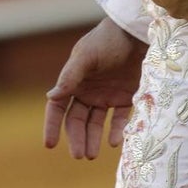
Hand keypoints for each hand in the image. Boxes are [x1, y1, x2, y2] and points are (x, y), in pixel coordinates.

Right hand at [44, 17, 143, 158]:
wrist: (137, 32)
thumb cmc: (107, 40)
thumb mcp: (86, 56)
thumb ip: (70, 77)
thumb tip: (50, 97)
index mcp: (73, 82)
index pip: (58, 108)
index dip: (52, 126)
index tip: (50, 145)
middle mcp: (88, 92)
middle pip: (77, 121)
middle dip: (76, 138)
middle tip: (79, 155)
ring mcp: (107, 96)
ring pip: (96, 124)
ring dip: (93, 139)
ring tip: (92, 155)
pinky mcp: (127, 98)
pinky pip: (119, 119)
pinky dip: (116, 131)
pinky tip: (114, 141)